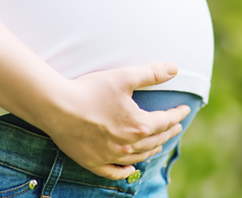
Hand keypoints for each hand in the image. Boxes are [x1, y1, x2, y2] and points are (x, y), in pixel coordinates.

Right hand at [38, 62, 190, 179]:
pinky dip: (125, 171)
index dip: (177, 115)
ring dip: (152, 149)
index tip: (184, 109)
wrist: (57, 107)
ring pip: (139, 157)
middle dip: (168, 132)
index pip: (165, 121)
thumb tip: (174, 69)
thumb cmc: (90, 90)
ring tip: (158, 144)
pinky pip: (115, 172)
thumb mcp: (124, 77)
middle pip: (155, 140)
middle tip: (175, 126)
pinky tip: (130, 168)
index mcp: (139, 125)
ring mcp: (111, 156)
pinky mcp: (94, 162)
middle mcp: (128, 145)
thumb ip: (151, 73)